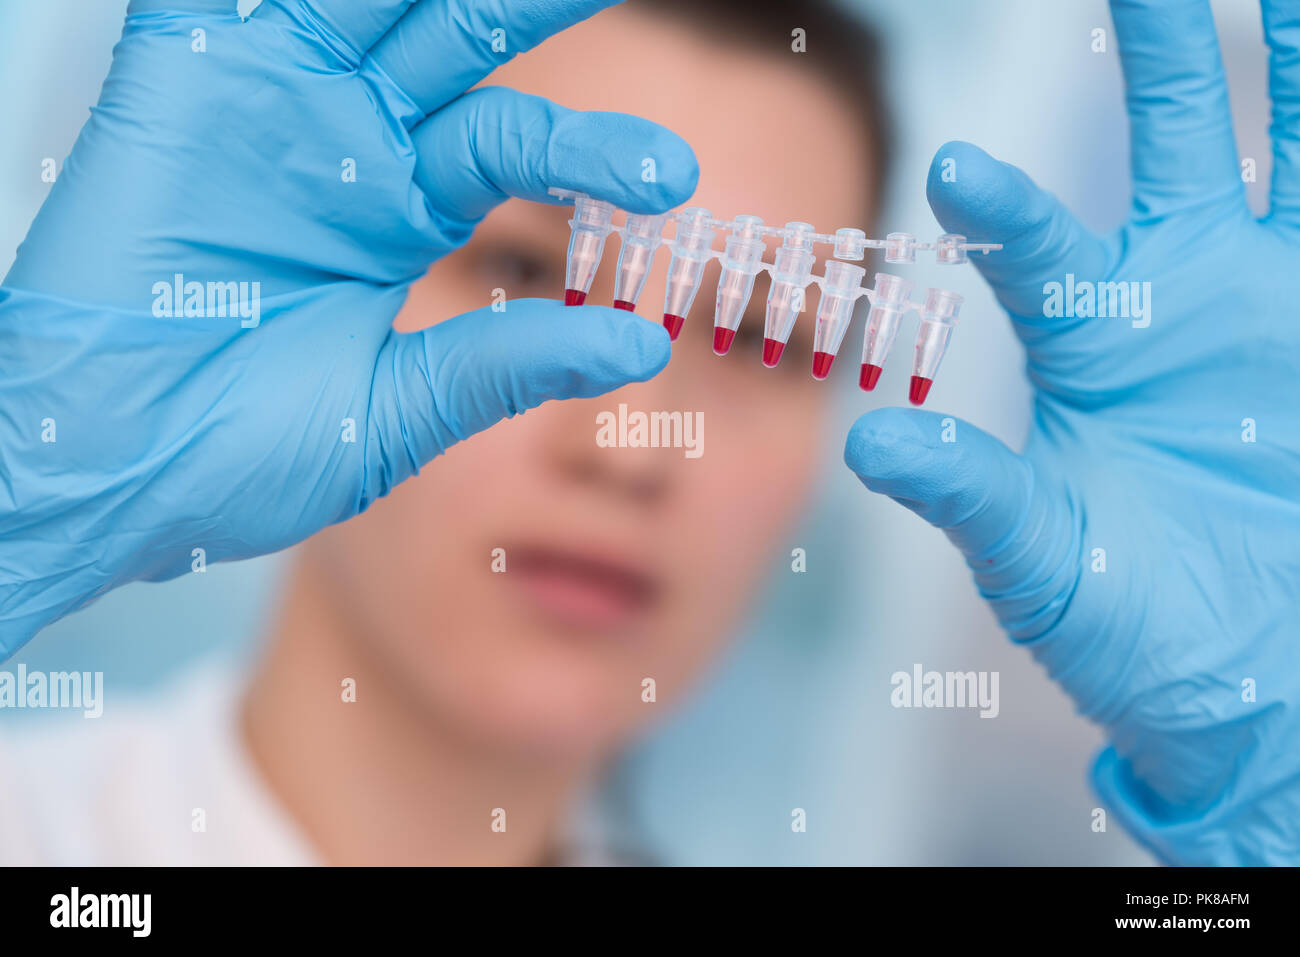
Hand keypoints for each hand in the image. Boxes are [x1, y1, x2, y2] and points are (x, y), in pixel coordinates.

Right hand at [0, 0, 697, 654]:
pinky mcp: (180, 87)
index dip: (591, 149)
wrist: (106, 470)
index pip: (513, 142)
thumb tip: (640, 349)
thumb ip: (505, 367)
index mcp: (402, 211)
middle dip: (531, 2)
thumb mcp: (393, 411)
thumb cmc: (236, 454)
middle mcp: (346, 144)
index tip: (673, 179)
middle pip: (455, 35)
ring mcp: (268, 106)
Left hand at [844, 0, 1299, 863]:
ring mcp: (1276, 304)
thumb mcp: (1037, 557)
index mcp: (1095, 339)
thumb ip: (970, 495)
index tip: (954, 165)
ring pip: (1289, 153)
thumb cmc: (1126, 621)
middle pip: (1175, 144)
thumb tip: (872, 443)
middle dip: (1162, 54)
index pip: (1040, 248)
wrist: (1248, 675)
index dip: (1003, 206)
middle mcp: (1182, 296)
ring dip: (1289, 70)